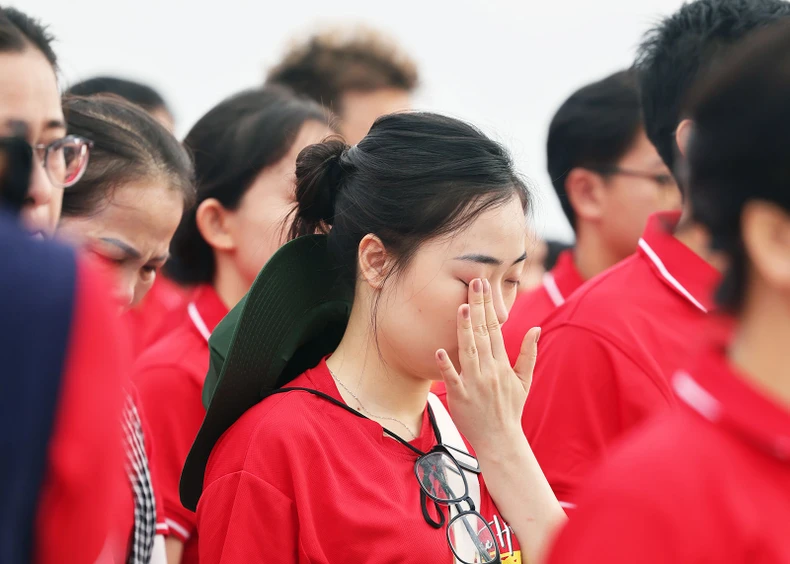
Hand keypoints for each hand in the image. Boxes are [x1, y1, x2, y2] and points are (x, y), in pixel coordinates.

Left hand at [435, 278, 540, 452]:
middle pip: (483, 333)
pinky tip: (439, 350)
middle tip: (474, 282)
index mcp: (502, 364)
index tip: (485, 286)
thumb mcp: (524, 381)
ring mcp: (474, 383)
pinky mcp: (460, 396)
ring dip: (465, 329)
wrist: (500, 440)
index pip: (495, 328)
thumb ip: (528, 353)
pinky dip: (446, 365)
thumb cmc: (510, 409)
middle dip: (478, 307)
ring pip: (469, 351)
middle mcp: (489, 370)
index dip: (489, 306)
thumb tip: (535, 329)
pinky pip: (451, 378)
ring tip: (462, 307)